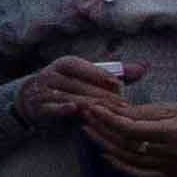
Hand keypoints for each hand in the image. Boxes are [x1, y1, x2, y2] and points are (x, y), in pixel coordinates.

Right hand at [18, 54, 139, 126]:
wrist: (32, 97)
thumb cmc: (70, 84)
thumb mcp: (89, 75)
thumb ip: (117, 73)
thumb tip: (144, 67)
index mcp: (65, 64)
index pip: (82, 66)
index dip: (100, 74)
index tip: (119, 85)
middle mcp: (52, 75)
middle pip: (79, 84)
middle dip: (101, 95)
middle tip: (122, 105)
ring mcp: (44, 92)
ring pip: (69, 96)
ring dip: (89, 104)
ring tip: (108, 112)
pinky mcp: (41, 108)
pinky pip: (52, 108)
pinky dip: (62, 109)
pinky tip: (74, 110)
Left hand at [80, 92, 176, 176]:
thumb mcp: (170, 107)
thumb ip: (141, 112)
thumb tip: (112, 110)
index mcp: (173, 132)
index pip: (131, 129)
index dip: (109, 119)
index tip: (93, 109)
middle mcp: (171, 152)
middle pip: (127, 144)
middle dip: (102, 130)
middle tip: (86, 118)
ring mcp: (171, 165)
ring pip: (130, 159)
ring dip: (106, 146)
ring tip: (90, 132)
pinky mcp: (171, 173)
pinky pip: (142, 174)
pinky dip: (122, 167)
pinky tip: (106, 156)